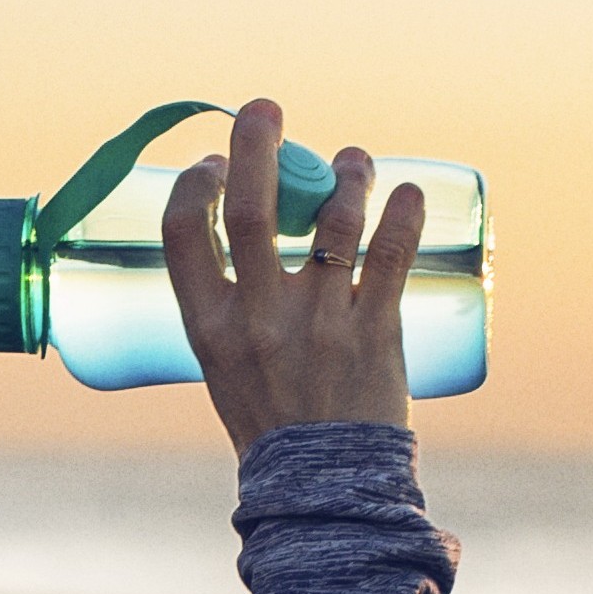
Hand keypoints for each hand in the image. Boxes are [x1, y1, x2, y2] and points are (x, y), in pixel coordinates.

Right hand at [159, 97, 425, 453]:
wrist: (319, 484)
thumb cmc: (267, 417)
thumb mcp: (223, 361)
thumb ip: (232, 300)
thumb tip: (256, 223)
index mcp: (208, 327)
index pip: (183, 233)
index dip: (195, 184)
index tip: (211, 164)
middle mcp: (259, 318)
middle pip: (252, 209)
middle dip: (256, 145)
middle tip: (265, 109)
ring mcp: (318, 323)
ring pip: (333, 222)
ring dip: (345, 175)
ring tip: (354, 159)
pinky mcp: (374, 331)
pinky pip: (391, 256)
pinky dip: (403, 213)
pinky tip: (408, 190)